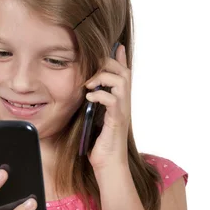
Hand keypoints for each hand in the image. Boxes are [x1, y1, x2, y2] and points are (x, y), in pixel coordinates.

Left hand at [84, 44, 130, 173]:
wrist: (108, 164)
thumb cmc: (100, 143)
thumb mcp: (94, 117)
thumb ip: (93, 102)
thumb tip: (85, 90)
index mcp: (119, 101)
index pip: (123, 73)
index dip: (120, 58)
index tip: (114, 45)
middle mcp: (124, 103)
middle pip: (124, 72)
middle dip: (107, 65)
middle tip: (90, 70)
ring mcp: (122, 111)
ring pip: (121, 81)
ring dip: (103, 77)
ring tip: (89, 85)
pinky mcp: (117, 121)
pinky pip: (113, 100)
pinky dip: (100, 95)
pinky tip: (90, 98)